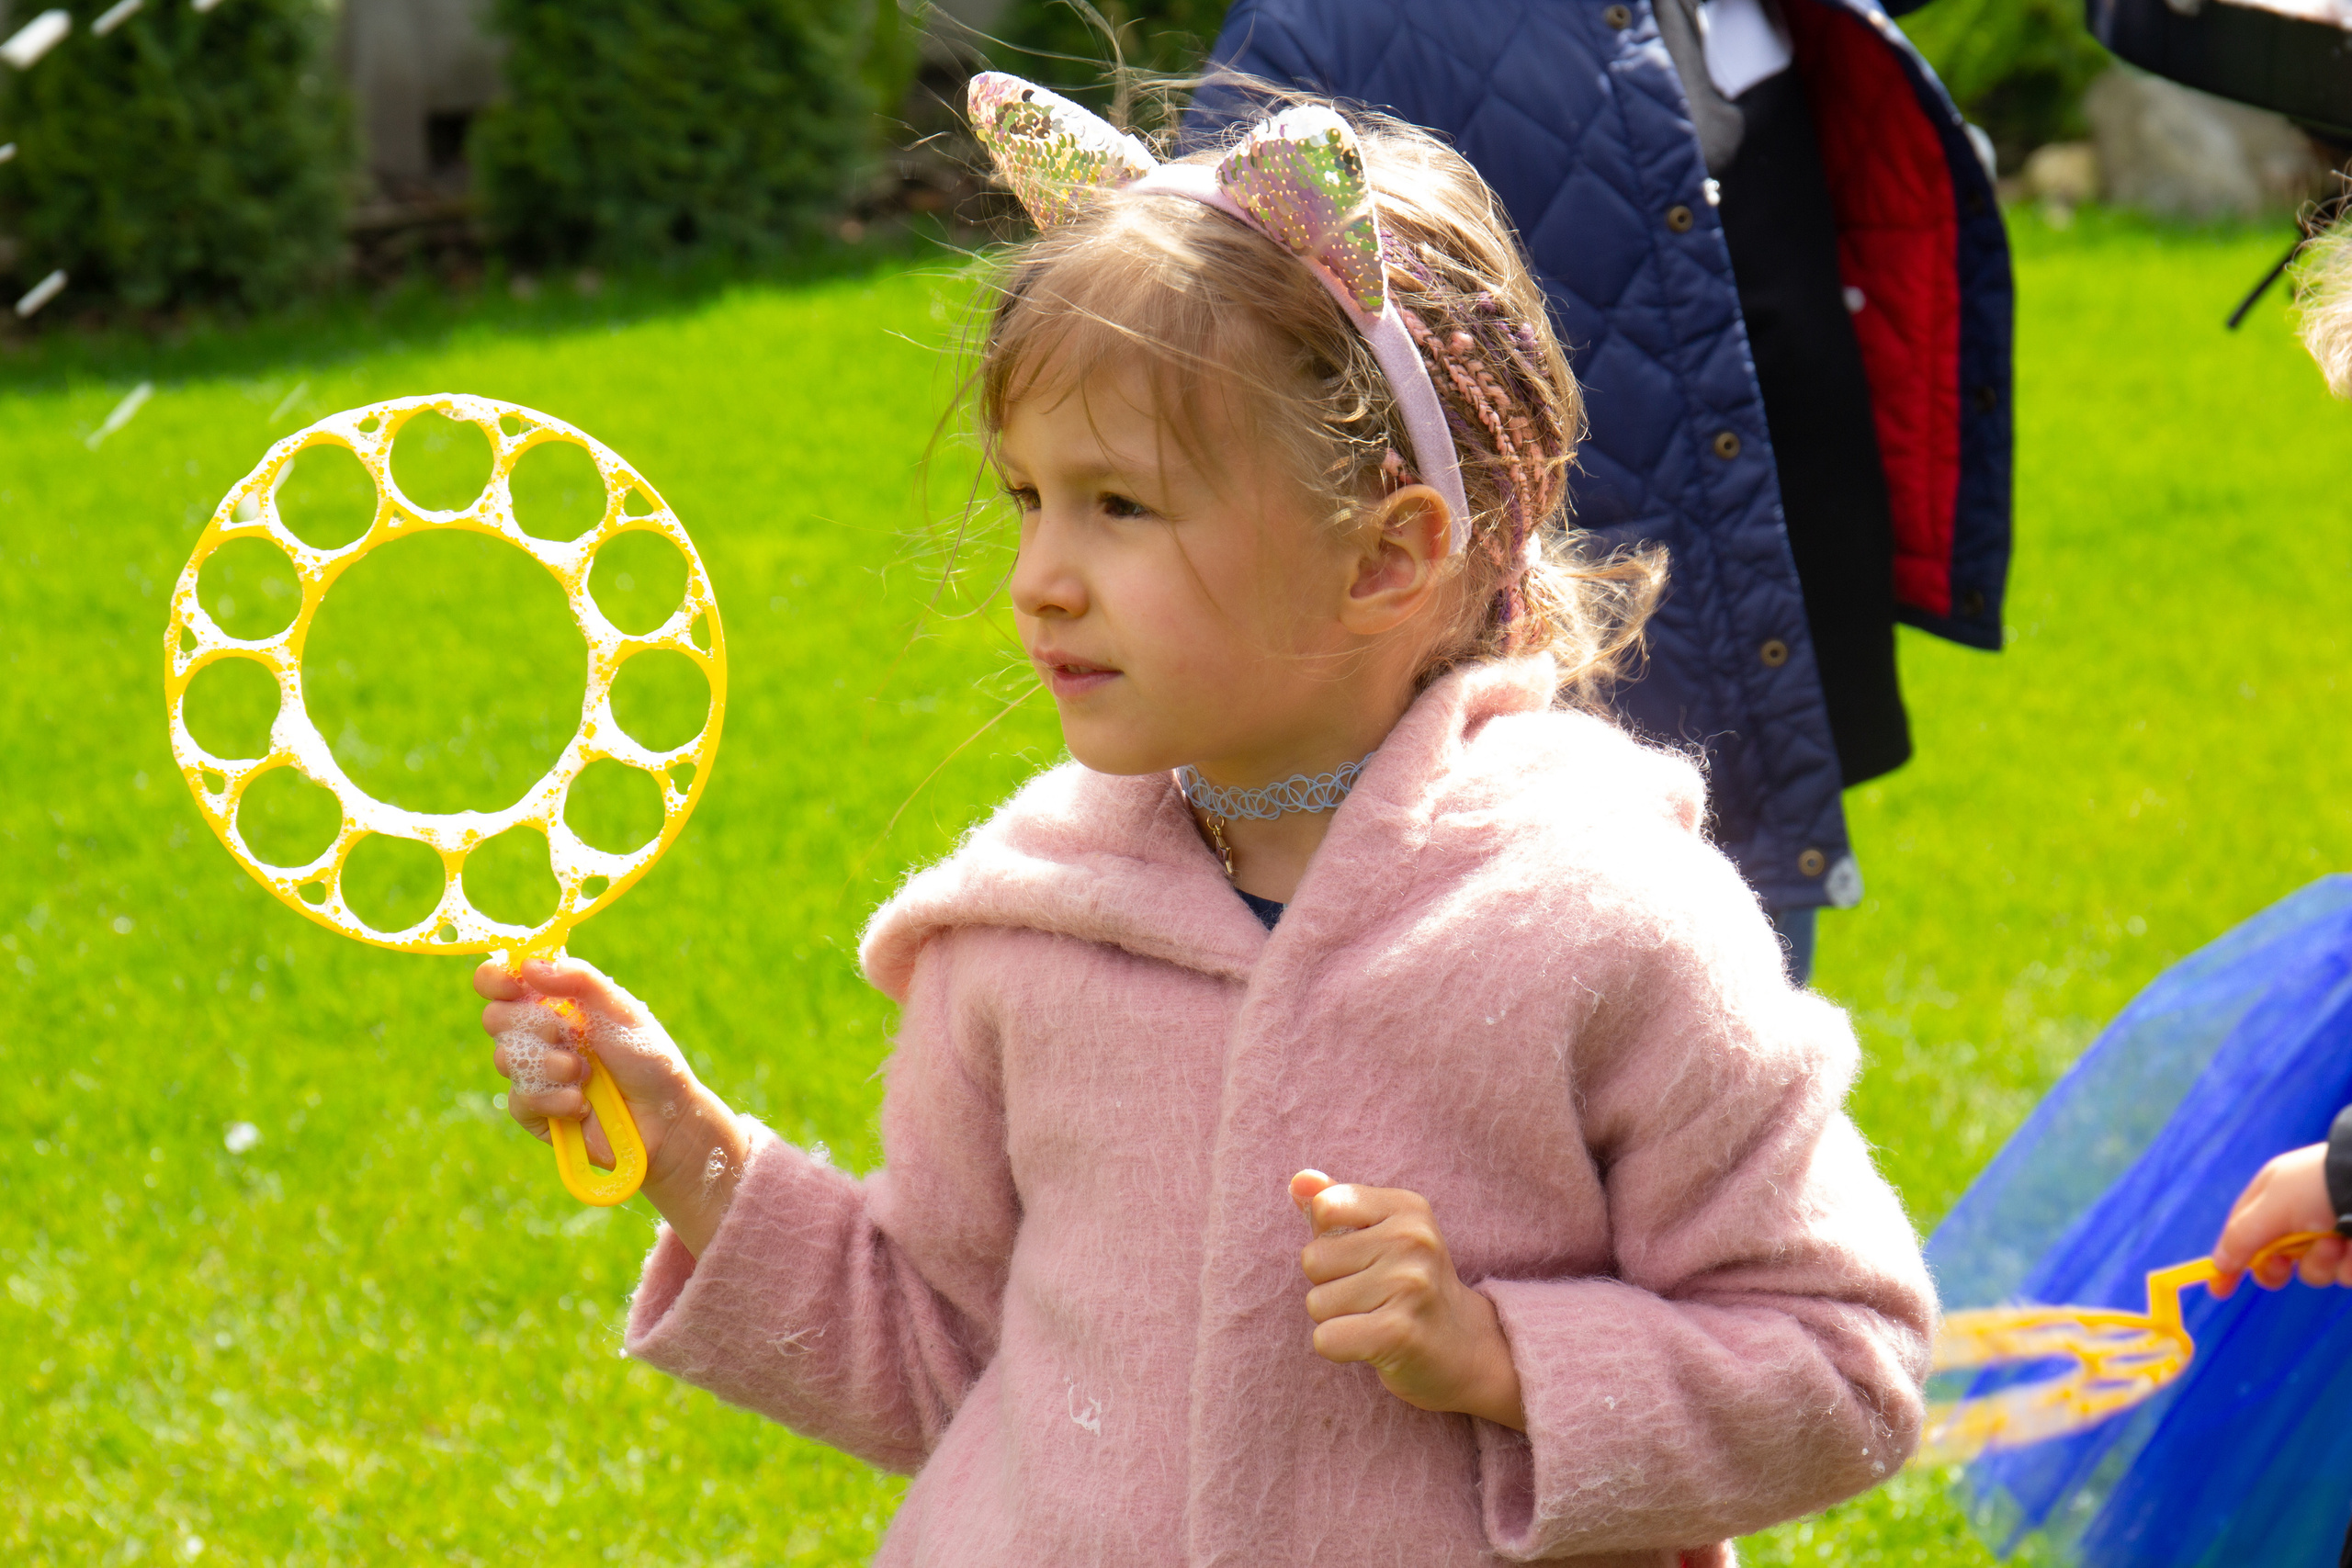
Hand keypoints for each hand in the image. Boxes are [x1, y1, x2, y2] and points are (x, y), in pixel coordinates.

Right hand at [476, 957, 747, 1254]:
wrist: (664, 1118)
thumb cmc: (647, 1059)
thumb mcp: (621, 1011)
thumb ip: (579, 981)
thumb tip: (527, 963)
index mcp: (556, 1003)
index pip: (503, 982)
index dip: (496, 980)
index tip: (513, 986)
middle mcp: (539, 1035)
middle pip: (495, 1017)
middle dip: (531, 1024)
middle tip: (565, 1033)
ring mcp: (533, 1074)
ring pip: (504, 1058)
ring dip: (551, 1064)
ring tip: (587, 1073)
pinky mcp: (534, 1112)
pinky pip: (521, 1098)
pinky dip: (555, 1099)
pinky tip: (582, 1104)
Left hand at [1290, 1170, 1524, 1429]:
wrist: (1461, 1348)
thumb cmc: (1406, 1284)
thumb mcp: (1379, 1234)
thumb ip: (1336, 1204)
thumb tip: (1298, 1181)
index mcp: (1406, 1208)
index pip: (1325, 1207)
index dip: (1328, 1240)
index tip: (1363, 1256)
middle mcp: (1412, 1240)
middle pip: (1313, 1259)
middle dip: (1329, 1284)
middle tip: (1372, 1296)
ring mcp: (1409, 1285)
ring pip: (1317, 1302)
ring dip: (1336, 1318)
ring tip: (1375, 1317)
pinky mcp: (1398, 1332)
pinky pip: (1326, 1339)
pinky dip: (1337, 1347)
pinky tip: (1371, 1343)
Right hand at [2210, 1142, 2351, 1297]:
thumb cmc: (2320, 1186)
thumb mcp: (2272, 1207)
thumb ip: (2242, 1237)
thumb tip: (2218, 1264)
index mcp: (2273, 1199)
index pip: (2241, 1234)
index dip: (2229, 1261)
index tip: (2219, 1289)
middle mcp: (2301, 1220)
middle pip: (2275, 1262)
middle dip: (2277, 1267)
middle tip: (2282, 1262)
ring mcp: (2331, 1237)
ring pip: (2313, 1272)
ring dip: (2321, 1261)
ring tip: (2336, 1240)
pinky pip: (2345, 1274)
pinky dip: (2348, 1263)